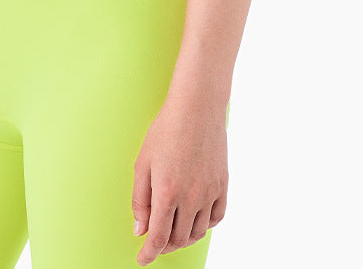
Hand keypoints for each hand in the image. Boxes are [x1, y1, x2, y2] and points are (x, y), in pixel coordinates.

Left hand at [132, 89, 227, 265]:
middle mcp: (191, 197)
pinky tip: (194, 219)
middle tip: (154, 241)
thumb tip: (140, 229)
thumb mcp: (142, 162)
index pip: (158, 237)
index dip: (149, 253)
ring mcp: (209, 192)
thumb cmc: (165, 131)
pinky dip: (205, 225)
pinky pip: (216, 218)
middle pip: (178, 239)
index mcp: (167, 192)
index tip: (142, 259)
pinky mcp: (222, 185)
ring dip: (183, 238)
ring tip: (172, 230)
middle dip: (164, 246)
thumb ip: (140, 199)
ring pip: (198, 232)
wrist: (196, 108)